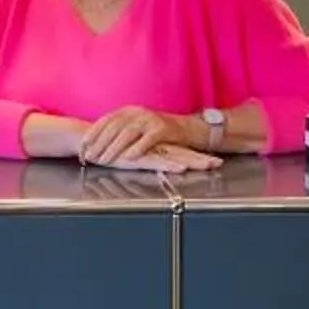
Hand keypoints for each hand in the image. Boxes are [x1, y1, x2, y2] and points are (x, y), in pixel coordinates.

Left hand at [78, 106, 194, 166]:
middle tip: (90, 158)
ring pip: (128, 133)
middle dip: (100, 143)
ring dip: (114, 148)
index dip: (92, 133)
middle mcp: (137, 112)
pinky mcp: (162, 129)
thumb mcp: (135, 127)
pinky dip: (137, 149)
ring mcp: (150, 120)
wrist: (186, 128)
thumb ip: (118, 132)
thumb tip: (95, 144)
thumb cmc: (157, 132)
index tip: (82, 147)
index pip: (105, 121)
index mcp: (127, 111)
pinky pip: (147, 139)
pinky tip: (128, 158)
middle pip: (114, 127)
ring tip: (104, 160)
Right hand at [98, 140, 220, 173]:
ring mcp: (146, 152)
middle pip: (182, 153)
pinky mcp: (136, 158)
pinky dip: (169, 166)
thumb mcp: (130, 154)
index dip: (197, 156)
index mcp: (154, 147)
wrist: (91, 140)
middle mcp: (153, 148)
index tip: (214, 161)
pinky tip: (181, 168)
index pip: (180, 151)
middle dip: (201, 159)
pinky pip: (156, 162)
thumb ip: (143, 155)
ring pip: (174, 157)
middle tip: (218, 163)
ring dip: (192, 162)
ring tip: (208, 165)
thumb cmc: (109, 149)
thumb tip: (155, 162)